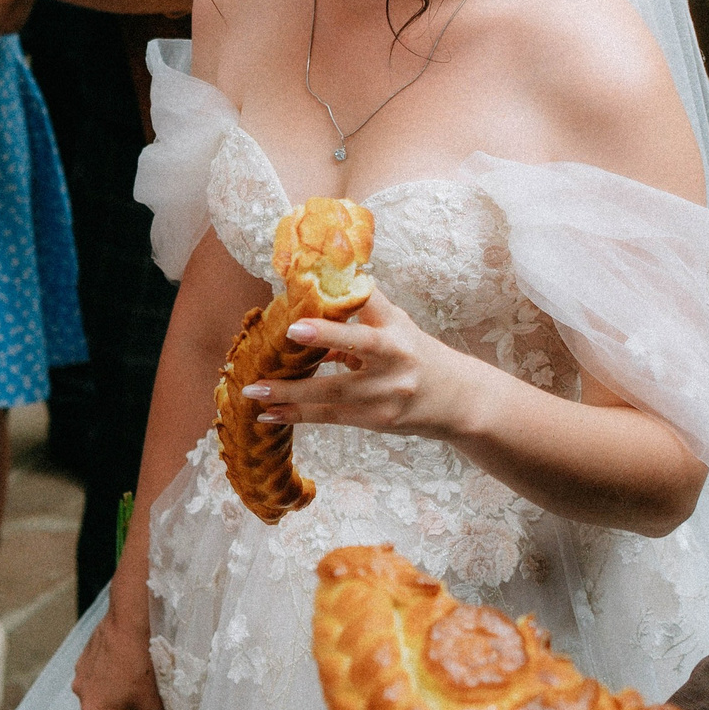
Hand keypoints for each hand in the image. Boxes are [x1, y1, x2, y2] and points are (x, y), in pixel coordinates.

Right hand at [72, 601, 165, 709]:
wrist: (129, 623)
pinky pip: (97, 674)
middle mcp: (81, 693)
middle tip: (140, 706)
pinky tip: (127, 665)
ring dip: (113, 692)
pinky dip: (109, 675)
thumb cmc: (140, 664)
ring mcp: (81, 672)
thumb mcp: (153, 702)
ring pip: (99, 692)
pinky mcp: (85, 656)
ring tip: (134, 681)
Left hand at [246, 295, 486, 442]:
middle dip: (316, 349)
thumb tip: (313, 288)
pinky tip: (268, 415)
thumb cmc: (415, 352)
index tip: (302, 315)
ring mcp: (385, 395)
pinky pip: (330, 417)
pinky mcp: (375, 421)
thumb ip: (359, 307)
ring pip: (333, 395)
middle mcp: (394, 362)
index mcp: (396, 332)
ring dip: (290, 395)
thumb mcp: (395, 323)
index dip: (336, 315)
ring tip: (253, 392)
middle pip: (354, 353)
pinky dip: (297, 415)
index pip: (366, 313)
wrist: (455, 399)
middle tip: (277, 348)